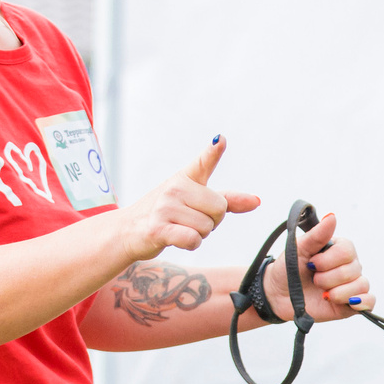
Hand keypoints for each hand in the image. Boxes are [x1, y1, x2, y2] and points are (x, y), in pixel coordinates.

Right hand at [118, 136, 259, 261]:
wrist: (126, 231)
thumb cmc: (166, 214)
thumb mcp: (195, 202)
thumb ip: (227, 200)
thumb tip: (258, 201)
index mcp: (184, 178)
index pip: (203, 163)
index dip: (213, 151)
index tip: (221, 139)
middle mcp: (175, 188)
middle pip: (220, 209)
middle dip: (211, 222)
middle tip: (189, 220)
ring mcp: (165, 207)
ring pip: (207, 227)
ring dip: (199, 235)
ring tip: (179, 228)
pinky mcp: (158, 228)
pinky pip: (193, 239)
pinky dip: (191, 244)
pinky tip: (177, 239)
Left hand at [264, 210, 372, 321]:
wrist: (278, 295)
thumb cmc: (288, 269)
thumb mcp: (298, 249)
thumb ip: (317, 235)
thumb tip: (332, 217)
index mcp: (338, 250)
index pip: (347, 251)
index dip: (328, 260)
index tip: (311, 264)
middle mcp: (348, 266)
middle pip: (353, 269)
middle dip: (328, 278)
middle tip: (314, 280)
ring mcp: (351, 286)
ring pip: (361, 286)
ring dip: (338, 292)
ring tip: (323, 294)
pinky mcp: (351, 304)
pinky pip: (369, 301)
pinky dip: (361, 302)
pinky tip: (347, 302)